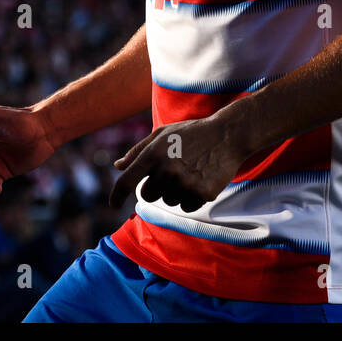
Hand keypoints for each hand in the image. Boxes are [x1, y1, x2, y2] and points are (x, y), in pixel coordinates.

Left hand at [108, 116, 249, 210]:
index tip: (113, 205)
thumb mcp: (163, 134)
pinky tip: (201, 179)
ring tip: (191, 171)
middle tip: (173, 172)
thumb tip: (118, 165)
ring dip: (177, 192)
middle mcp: (166, 170)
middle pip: (148, 195)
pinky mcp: (202, 193)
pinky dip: (192, 198)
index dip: (116, 196)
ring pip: (169, 201)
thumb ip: (138, 151)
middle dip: (157, 187)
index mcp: (153, 153)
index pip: (126, 181)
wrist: (227, 134)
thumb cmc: (192, 133)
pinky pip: (187, 207)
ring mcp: (185, 183)